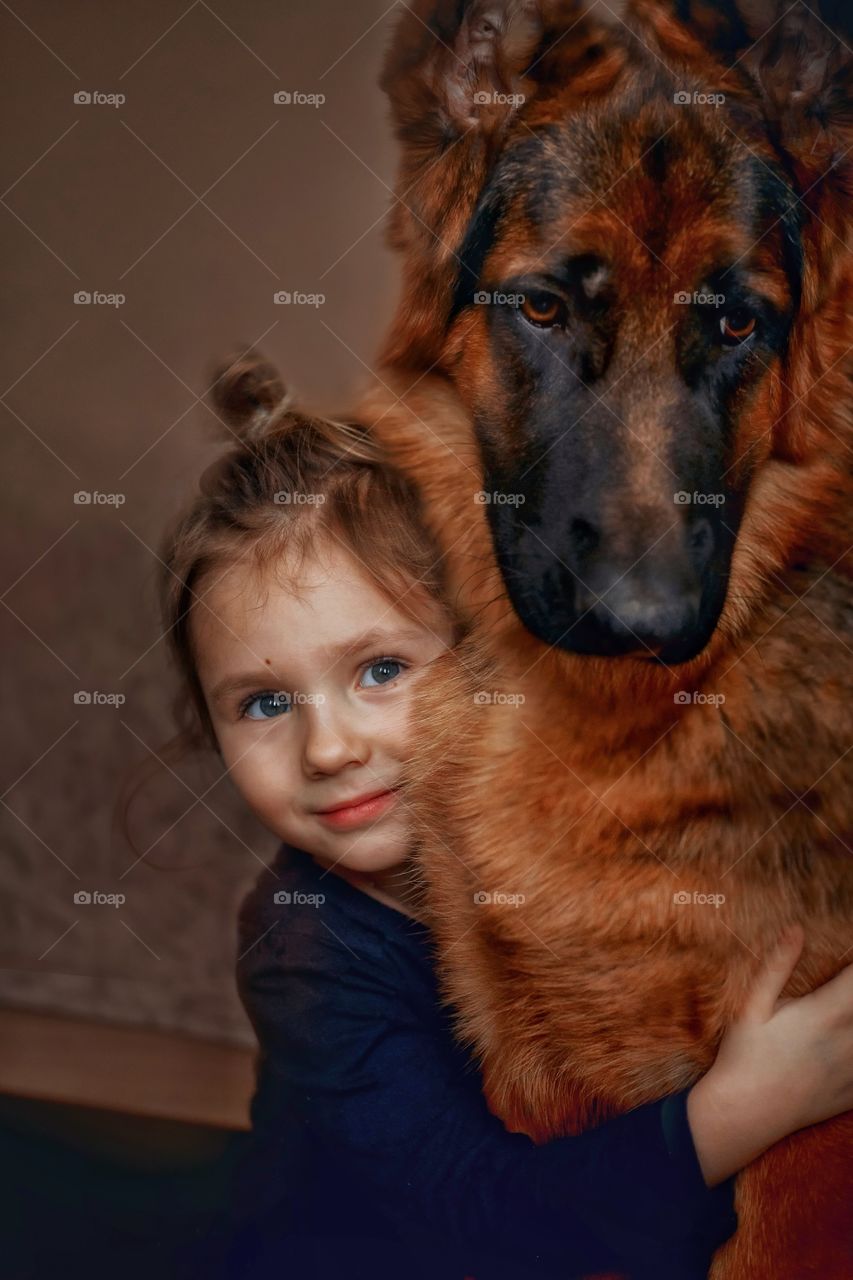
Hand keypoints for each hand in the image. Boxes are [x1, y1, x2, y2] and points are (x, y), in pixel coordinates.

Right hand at [686, 926, 852, 1185]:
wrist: (745, 1113)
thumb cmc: (744, 1054)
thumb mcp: (752, 1005)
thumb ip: (778, 965)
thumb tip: (796, 929)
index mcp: (826, 1013)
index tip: (849, 958)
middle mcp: (849, 1041)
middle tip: (844, 993)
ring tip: (843, 1016)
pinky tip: (844, 1044)